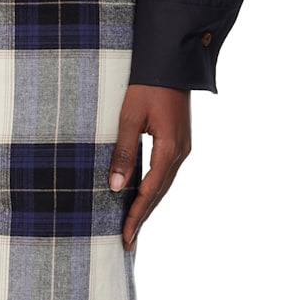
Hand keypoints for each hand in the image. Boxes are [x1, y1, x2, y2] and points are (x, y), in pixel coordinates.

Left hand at [108, 83, 191, 251]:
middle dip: (143, 216)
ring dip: (149, 203)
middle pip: (160, 192)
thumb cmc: (147, 84)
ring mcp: (183, 146)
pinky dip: (154, 186)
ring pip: (164, 183)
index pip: (150, 191)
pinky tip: (143, 192)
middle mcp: (181, 151)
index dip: (137, 215)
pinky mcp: (179, 139)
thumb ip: (124, 152)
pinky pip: (166, 171)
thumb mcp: (130, 116)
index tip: (126, 236)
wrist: (171, 59)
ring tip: (133, 222)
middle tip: (128, 239)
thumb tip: (116, 187)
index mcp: (170, 148)